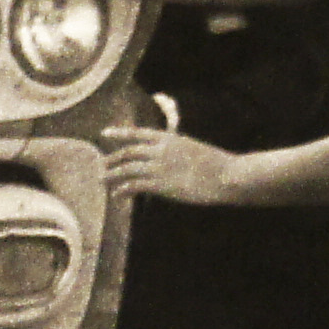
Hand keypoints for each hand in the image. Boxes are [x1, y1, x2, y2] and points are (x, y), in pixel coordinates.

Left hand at [99, 122, 237, 204]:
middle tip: (101, 166)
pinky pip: (134, 185)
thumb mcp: (192, 149)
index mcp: (169, 139)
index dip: (120, 133)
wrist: (227, 175)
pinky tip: (117, 195)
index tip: (105, 133)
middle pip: (128, 153)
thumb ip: (175, 151)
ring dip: (112, 175)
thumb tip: (165, 157)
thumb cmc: (217, 165)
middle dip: (112, 159)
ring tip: (102, 181)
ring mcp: (159, 167)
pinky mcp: (161, 184)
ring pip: (126, 169)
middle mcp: (160, 150)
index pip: (138, 133)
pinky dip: (123, 190)